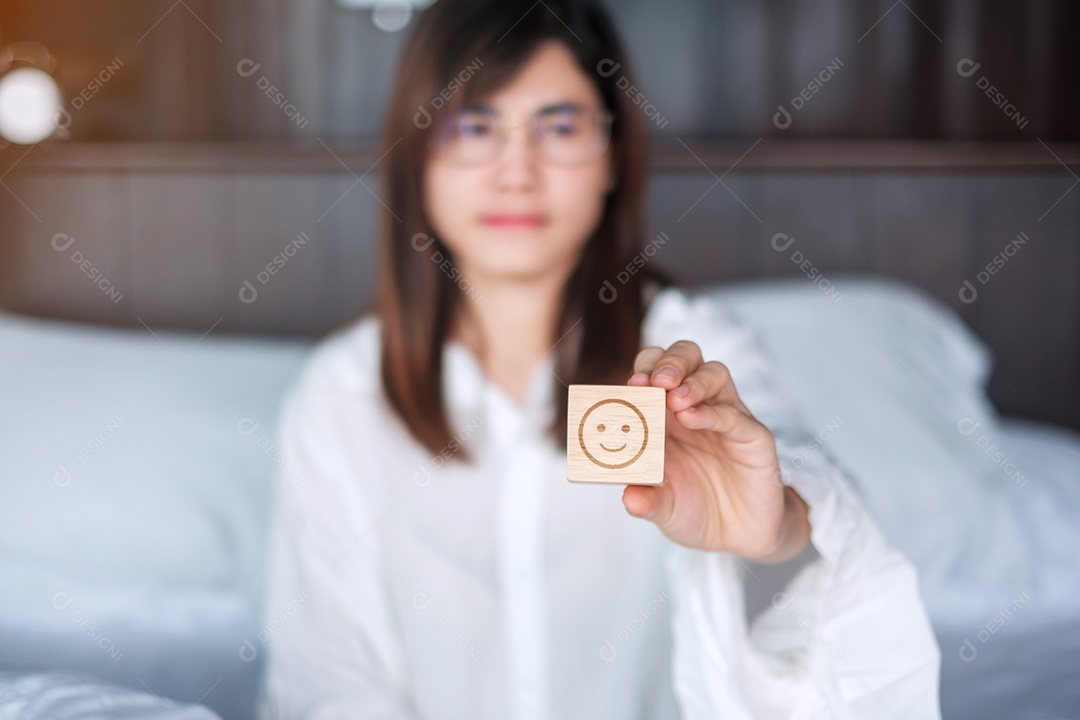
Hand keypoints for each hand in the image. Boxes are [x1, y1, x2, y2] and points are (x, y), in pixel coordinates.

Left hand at [620, 340, 810, 562]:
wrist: (736, 536)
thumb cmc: (693, 509)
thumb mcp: (663, 508)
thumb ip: (647, 500)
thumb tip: (630, 497)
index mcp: (666, 413)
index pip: (655, 371)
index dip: (644, 370)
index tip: (632, 384)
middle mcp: (697, 406)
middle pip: (688, 358)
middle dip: (671, 361)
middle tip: (656, 380)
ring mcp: (727, 417)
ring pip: (716, 374)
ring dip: (693, 381)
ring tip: (674, 398)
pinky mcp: (753, 437)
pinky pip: (736, 415)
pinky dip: (713, 413)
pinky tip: (693, 419)